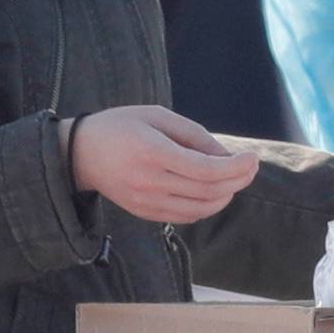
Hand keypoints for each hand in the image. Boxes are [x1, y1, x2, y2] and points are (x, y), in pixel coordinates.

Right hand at [68, 106, 258, 223]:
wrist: (80, 154)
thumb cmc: (122, 126)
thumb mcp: (158, 116)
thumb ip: (195, 135)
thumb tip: (227, 156)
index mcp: (153, 152)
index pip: (206, 170)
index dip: (236, 168)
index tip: (253, 158)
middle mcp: (149, 182)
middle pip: (208, 192)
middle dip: (238, 181)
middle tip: (251, 167)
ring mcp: (146, 202)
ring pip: (200, 209)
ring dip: (226, 196)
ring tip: (236, 179)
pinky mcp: (144, 213)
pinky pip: (185, 216)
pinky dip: (207, 206)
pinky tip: (215, 192)